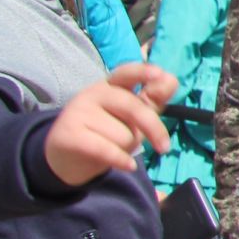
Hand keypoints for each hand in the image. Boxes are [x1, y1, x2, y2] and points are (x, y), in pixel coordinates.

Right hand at [43, 63, 177, 186]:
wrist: (67, 157)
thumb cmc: (106, 132)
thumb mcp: (132, 115)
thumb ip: (152, 99)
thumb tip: (170, 80)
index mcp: (111, 85)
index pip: (127, 73)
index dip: (142, 72)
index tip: (158, 74)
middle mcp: (93, 93)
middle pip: (135, 109)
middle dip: (154, 130)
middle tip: (164, 147)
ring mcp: (78, 111)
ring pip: (123, 135)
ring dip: (127, 148)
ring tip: (112, 148)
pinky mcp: (69, 134)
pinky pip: (107, 149)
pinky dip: (121, 160)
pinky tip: (128, 165)